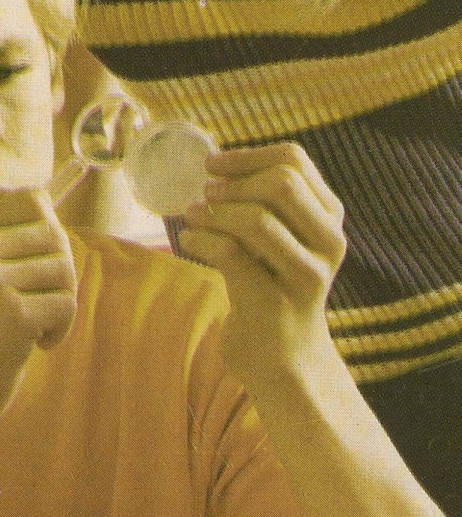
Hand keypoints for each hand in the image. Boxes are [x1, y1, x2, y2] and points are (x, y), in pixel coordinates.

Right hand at [0, 188, 76, 436]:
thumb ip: (11, 238)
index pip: (34, 199)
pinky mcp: (12, 316)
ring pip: (65, 270)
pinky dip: (61, 329)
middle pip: (56, 235)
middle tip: (41, 304)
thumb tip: (64, 183)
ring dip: (60, 303)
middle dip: (60, 272)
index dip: (49, 232)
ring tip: (34, 327)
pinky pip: (67, 304)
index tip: (36, 268)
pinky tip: (36, 345)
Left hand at [178, 142, 345, 384]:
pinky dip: (201, 240)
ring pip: (257, 220)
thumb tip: (216, 168)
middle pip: (281, 184)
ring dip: (213, 213)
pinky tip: (187, 242)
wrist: (284, 360)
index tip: (212, 164)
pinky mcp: (274, 302)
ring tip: (190, 217)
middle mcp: (328, 242)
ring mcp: (305, 274)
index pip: (295, 162)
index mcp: (329, 218)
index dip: (248, 156)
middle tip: (203, 193)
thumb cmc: (272, 291)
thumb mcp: (279, 243)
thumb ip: (264, 208)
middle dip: (233, 184)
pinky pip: (232, 255)